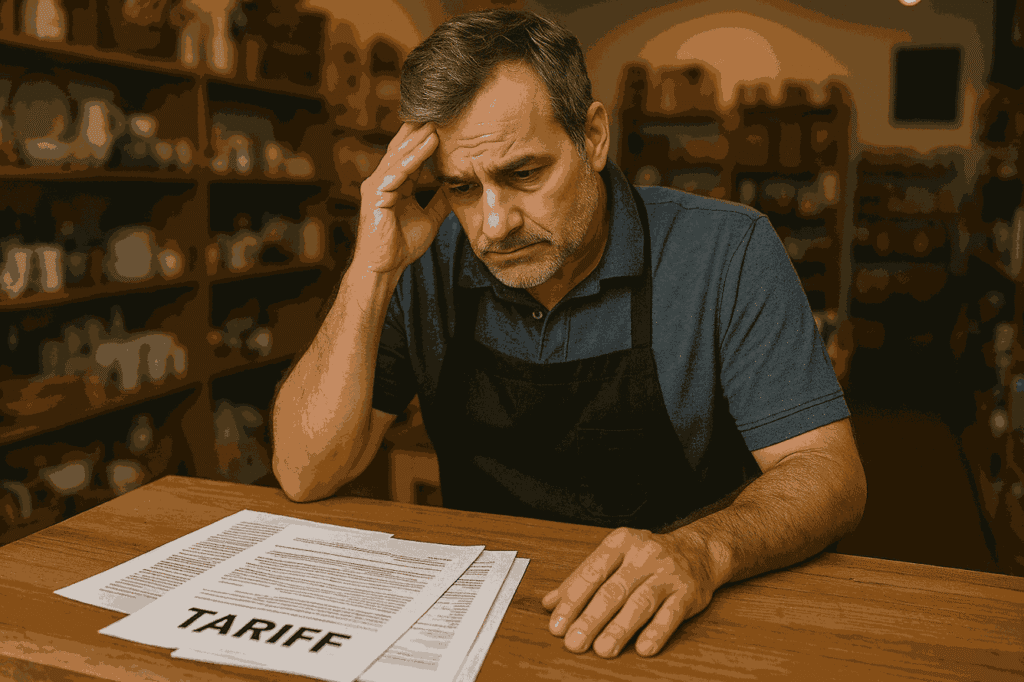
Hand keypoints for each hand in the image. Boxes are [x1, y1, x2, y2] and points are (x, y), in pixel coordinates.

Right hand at [355, 122, 451, 273]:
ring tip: (438, 120)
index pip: (410, 154)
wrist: (384, 268)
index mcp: (393, 184)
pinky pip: (398, 171)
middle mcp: (382, 180)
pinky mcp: (376, 195)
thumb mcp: (429, 218)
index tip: (444, 121)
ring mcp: (377, 186)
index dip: (425, 137)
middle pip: (403, 148)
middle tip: (439, 107)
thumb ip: (439, 201)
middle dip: (420, 128)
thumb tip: (458, 188)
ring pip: (401, 155)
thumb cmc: (401, 246)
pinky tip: (429, 143)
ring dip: (420, 137)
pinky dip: (415, 157)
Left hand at [541, 527, 721, 657]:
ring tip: (602, 649)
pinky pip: (671, 615)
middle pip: (613, 590)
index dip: (572, 601)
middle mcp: (644, 555)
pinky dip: (657, 632)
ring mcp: (668, 573)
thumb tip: (549, 604)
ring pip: (640, 603)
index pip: (591, 573)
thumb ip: (581, 579)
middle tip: (573, 643)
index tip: (557, 624)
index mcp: (620, 542)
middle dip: (590, 619)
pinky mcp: (688, 593)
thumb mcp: (613, 557)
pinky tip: (643, 648)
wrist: (698, 551)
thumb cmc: (647, 557)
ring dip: (620, 629)